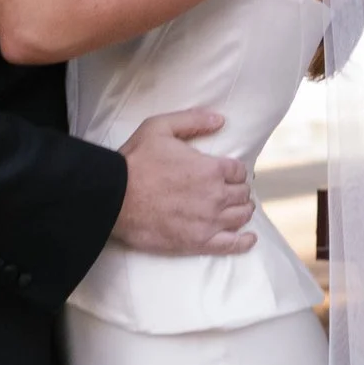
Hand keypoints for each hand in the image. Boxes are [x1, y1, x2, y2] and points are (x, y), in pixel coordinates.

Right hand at [113, 109, 255, 256]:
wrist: (115, 197)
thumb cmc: (135, 161)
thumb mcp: (160, 127)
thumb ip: (193, 120)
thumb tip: (220, 119)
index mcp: (211, 168)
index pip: (239, 171)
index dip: (234, 171)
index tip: (227, 173)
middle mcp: (216, 195)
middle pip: (242, 194)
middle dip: (238, 190)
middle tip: (229, 191)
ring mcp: (210, 221)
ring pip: (241, 216)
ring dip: (242, 211)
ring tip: (236, 209)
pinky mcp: (199, 242)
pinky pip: (232, 245)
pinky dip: (244, 241)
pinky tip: (248, 238)